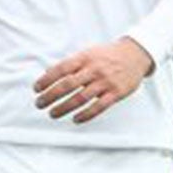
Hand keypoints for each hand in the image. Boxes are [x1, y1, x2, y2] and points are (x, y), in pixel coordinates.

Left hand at [34, 38, 154, 123]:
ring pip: (81, 98)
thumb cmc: (108, 55)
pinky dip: (86, 115)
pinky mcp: (116, 93)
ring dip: (64, 108)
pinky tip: (75, 119)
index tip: (36, 89)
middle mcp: (94, 69)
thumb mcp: (89, 53)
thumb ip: (70, 64)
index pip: (61, 69)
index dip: (46, 80)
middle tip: (39, 104)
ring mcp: (106, 82)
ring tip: (53, 113)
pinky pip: (99, 107)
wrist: (136, 54)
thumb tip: (48, 73)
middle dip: (50, 96)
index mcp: (85, 57)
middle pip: (68, 85)